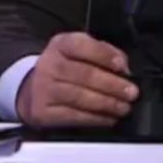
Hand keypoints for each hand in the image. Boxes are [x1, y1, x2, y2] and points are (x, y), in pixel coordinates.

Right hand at [16, 32, 138, 128]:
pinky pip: (73, 116)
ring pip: (80, 97)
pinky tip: (109, 118)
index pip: (82, 45)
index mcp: (60, 44)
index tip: (123, 66)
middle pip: (84, 74)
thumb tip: (124, 67)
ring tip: (123, 107)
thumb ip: (102, 52)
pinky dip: (95, 119)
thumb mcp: (80, 50)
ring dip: (107, 104)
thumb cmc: (65, 68)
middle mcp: (49, 65)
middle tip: (131, 92)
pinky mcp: (42, 112)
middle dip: (112, 85)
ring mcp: (43, 89)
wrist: (32, 89)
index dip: (104, 55)